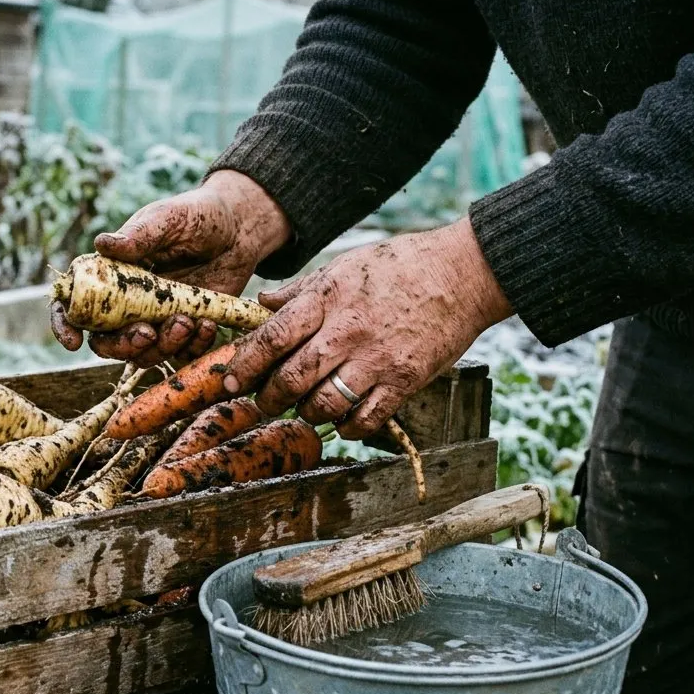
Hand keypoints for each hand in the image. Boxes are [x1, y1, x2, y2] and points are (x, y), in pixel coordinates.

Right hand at [51, 170, 291, 366]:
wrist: (240, 228)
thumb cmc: (196, 216)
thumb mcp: (168, 220)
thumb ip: (138, 236)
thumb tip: (102, 244)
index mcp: (111, 274)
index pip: (75, 304)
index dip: (65, 325)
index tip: (73, 341)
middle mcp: (128, 303)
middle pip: (107, 342)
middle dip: (123, 345)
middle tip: (148, 332)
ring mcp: (157, 320)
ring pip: (144, 354)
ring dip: (162, 347)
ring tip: (189, 320)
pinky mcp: (188, 331)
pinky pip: (182, 354)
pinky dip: (193, 346)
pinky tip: (209, 324)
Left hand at [223, 216, 511, 437]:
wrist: (463, 274)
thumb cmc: (400, 266)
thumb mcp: (344, 266)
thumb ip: (301, 291)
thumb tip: (261, 304)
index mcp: (328, 298)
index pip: (273, 337)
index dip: (246, 364)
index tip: (231, 379)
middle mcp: (348, 331)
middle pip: (292, 377)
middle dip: (268, 397)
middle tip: (262, 401)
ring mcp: (377, 359)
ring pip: (324, 404)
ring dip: (306, 412)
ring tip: (304, 406)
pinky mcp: (405, 381)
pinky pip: (365, 419)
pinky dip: (347, 427)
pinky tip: (342, 418)